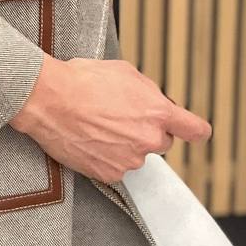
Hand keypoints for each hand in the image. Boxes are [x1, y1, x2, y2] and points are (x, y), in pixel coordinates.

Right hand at [9, 53, 211, 181]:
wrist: (49, 99)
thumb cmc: (83, 79)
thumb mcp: (125, 72)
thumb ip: (148, 92)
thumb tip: (154, 103)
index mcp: (158, 112)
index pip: (195, 130)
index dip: (196, 131)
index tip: (196, 132)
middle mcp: (148, 140)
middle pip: (161, 142)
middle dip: (147, 132)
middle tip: (120, 118)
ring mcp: (129, 160)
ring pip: (135, 155)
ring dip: (123, 144)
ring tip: (97, 125)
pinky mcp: (109, 173)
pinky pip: (115, 168)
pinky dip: (105, 157)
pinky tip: (89, 139)